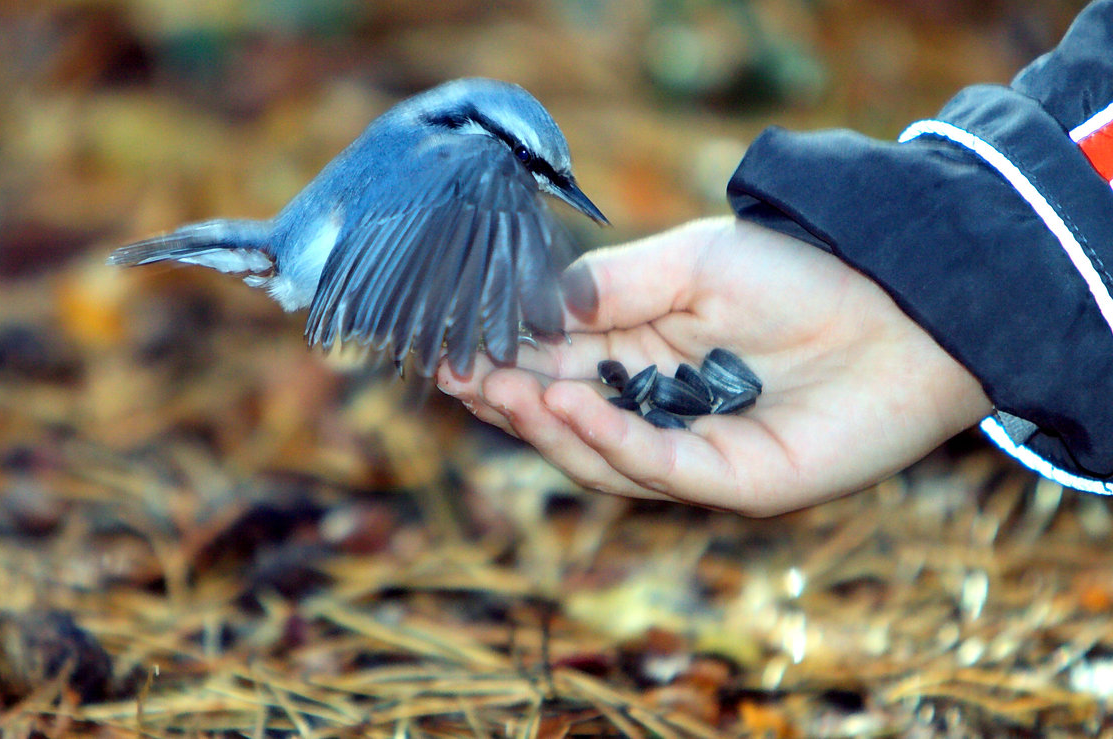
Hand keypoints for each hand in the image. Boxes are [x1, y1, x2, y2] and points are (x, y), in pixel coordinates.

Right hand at [437, 217, 991, 515]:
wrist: (905, 302)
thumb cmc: (803, 273)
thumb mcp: (691, 261)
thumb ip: (612, 287)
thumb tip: (533, 306)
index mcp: (644, 359)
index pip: (555, 369)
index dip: (500, 363)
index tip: (443, 351)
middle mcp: (660, 412)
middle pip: (565, 422)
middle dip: (507, 401)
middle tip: (454, 377)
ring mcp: (695, 452)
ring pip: (599, 456)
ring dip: (547, 424)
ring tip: (504, 386)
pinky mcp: (736, 480)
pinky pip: (661, 468)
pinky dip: (611, 439)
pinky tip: (570, 402)